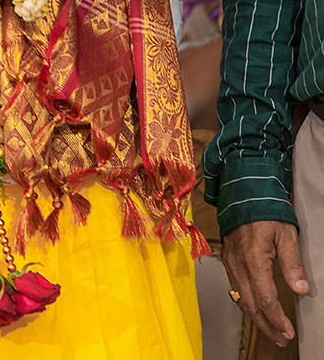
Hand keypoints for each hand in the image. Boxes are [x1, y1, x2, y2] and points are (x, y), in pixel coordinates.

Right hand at [221, 220, 308, 347]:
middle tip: (281, 338)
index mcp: (253, 259)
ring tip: (270, 330)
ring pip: (240, 298)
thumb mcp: (286, 234)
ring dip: (255, 318)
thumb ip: (292, 263)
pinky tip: (254, 308)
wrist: (242, 190)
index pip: (265, 299)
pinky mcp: (227, 258)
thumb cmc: (265, 209)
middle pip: (250, 305)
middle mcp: (238, 263)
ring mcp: (230, 261)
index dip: (277, 319)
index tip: (288, 332)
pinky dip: (245, 303)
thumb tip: (301, 290)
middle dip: (266, 325)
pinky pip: (234, 288)